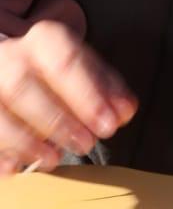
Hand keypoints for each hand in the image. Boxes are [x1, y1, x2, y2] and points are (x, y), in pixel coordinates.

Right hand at [0, 20, 136, 174]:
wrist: (13, 66)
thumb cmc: (53, 72)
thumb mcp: (84, 72)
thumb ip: (106, 90)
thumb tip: (124, 110)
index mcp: (44, 41)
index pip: (65, 61)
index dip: (87, 94)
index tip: (109, 123)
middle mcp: (10, 57)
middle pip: (23, 85)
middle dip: (57, 120)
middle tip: (85, 143)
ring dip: (26, 140)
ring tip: (53, 159)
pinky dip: (2, 152)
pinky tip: (14, 167)